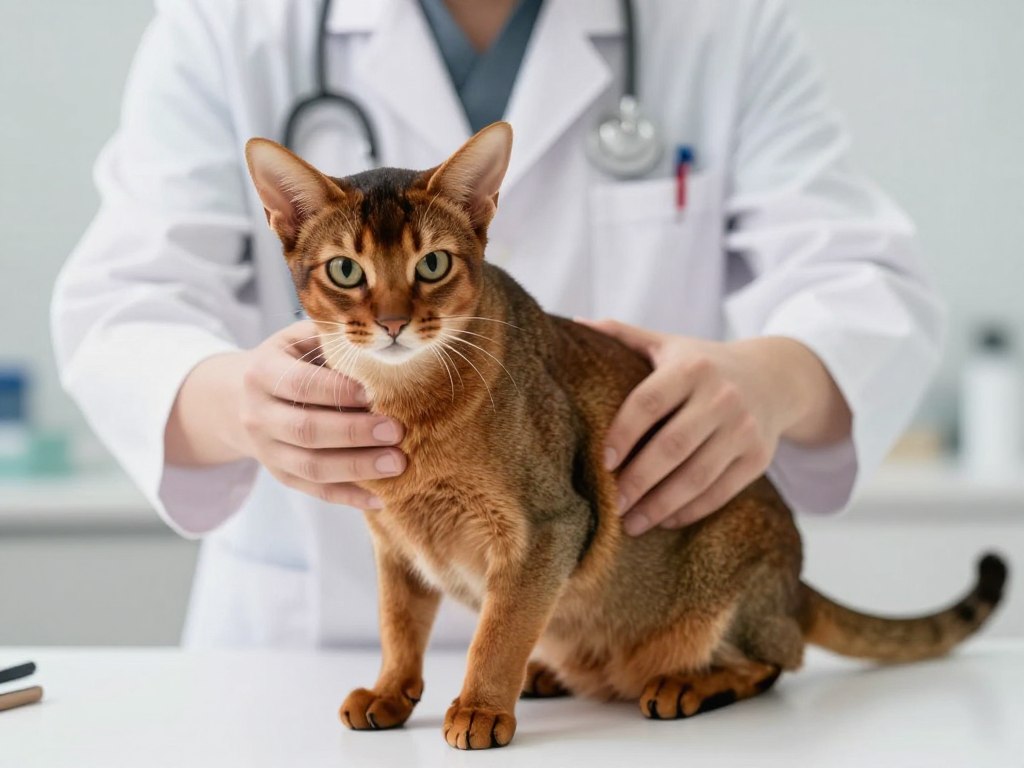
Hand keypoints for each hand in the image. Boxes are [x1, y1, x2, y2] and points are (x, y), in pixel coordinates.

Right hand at [233, 321, 405, 508]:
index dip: (337, 391)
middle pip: (306, 430)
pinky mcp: (281, 475)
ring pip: (311, 467)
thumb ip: (331, 337)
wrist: (237, 398)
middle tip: (396, 431)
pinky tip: (381, 498)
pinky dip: (349, 497)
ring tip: (397, 463)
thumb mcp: (298, 339)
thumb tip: (381, 337)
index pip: (300, 385)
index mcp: (262, 373)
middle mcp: (258, 415)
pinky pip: (315, 491)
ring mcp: (267, 450)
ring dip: (357, 468)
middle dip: (354, 433)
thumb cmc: (287, 361)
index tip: (374, 393)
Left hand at [581, 320, 849, 534]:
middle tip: (611, 505)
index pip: (650, 402)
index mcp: (691, 368)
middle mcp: (721, 397)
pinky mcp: (758, 458)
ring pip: (697, 476)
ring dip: (661, 505)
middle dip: (638, 481)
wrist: (775, 378)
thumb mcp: (668, 343)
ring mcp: (744, 429)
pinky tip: (664, 521)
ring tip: (631, 524)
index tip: (603, 462)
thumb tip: (574, 323)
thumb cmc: (703, 364)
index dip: (624, 433)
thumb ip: (623, 335)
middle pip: (673, 446)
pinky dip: (690, 511)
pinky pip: (721, 492)